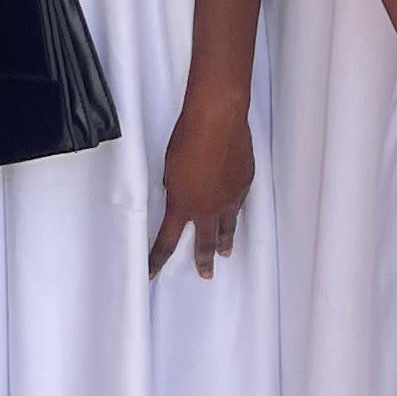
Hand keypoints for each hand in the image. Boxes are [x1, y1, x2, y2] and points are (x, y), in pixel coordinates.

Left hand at [150, 88, 254, 277]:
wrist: (217, 121)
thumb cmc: (188, 138)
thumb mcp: (170, 168)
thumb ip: (175, 186)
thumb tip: (180, 191)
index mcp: (182, 205)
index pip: (167, 241)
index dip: (157, 259)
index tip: (152, 272)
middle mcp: (207, 208)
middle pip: (204, 243)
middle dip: (203, 260)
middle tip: (205, 273)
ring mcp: (229, 197)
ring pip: (227, 226)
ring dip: (224, 240)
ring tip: (225, 252)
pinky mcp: (244, 183)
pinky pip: (239, 203)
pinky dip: (235, 209)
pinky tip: (235, 212)